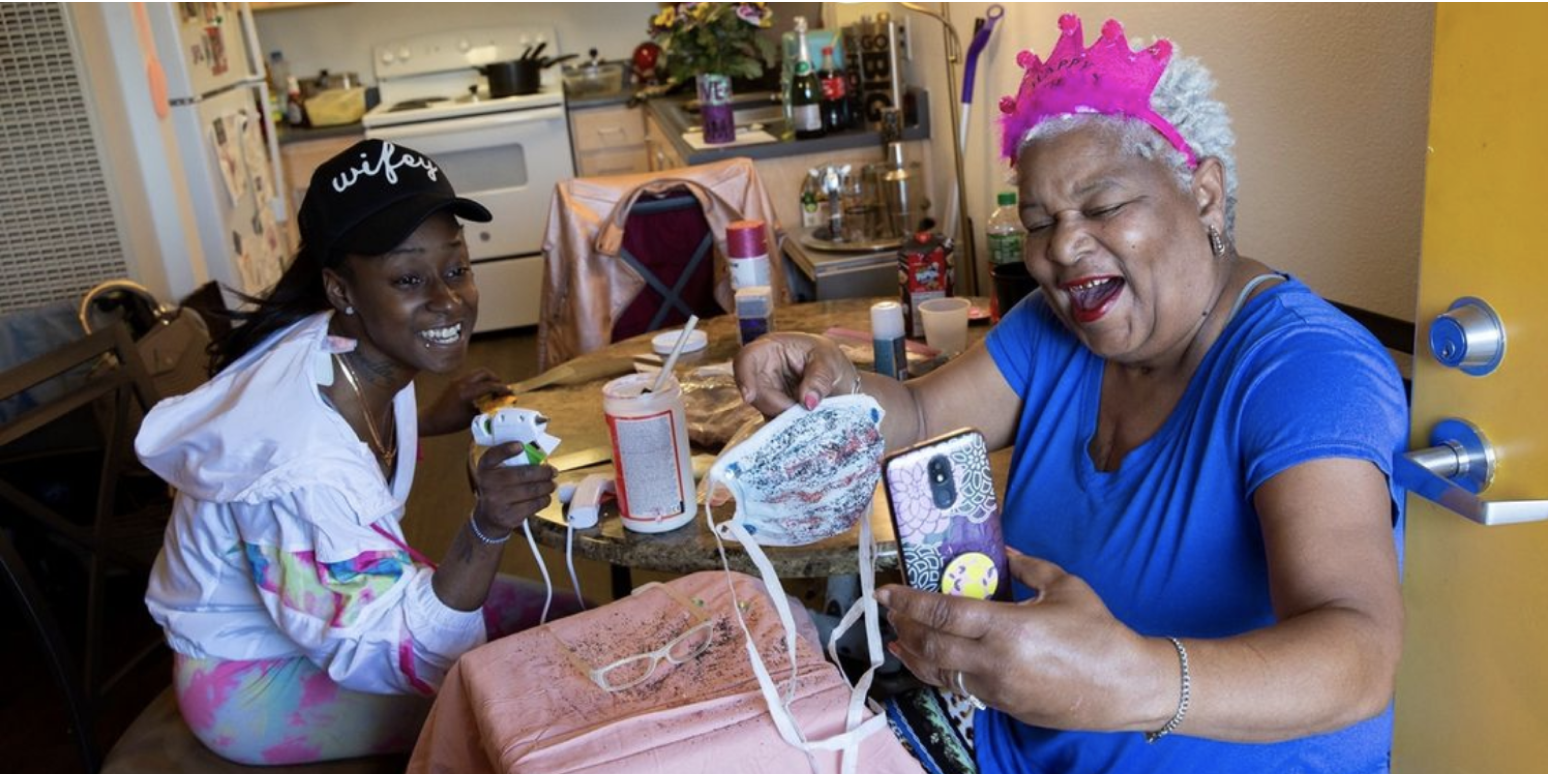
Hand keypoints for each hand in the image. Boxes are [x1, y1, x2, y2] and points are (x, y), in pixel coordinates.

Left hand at [421, 368, 508, 436]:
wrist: (431, 419)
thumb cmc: (450, 422)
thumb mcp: (471, 418)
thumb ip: (485, 410)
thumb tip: (497, 406)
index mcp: (467, 393)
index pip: (489, 385)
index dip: (502, 388)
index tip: (510, 392)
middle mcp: (462, 383)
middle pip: (484, 372)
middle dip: (495, 379)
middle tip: (501, 389)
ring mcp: (457, 380)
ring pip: (477, 372)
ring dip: (487, 378)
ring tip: (492, 389)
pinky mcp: (454, 382)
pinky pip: (471, 376)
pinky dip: (480, 380)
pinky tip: (481, 391)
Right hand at [470, 442, 555, 534]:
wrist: (490, 518)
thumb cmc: (500, 490)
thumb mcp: (498, 473)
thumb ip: (513, 463)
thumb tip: (541, 458)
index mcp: (485, 469)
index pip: (492, 456)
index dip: (506, 449)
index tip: (521, 446)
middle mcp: (488, 484)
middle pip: (522, 474)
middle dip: (543, 472)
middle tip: (552, 471)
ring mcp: (497, 502)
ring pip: (531, 490)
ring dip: (547, 486)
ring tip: (552, 484)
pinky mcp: (508, 516)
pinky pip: (534, 505)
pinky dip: (544, 499)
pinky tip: (546, 496)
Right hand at [733, 332, 857, 415]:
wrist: (835, 376)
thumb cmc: (828, 358)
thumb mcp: (829, 361)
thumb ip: (820, 379)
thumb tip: (808, 403)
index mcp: (770, 348)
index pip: (747, 359)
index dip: (744, 377)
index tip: (749, 397)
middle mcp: (762, 371)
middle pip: (754, 392)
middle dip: (776, 405)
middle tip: (803, 411)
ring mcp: (767, 393)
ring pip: (765, 411)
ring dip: (785, 418)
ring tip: (811, 414)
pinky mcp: (774, 411)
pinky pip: (774, 424)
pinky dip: (790, 426)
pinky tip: (807, 422)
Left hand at [879, 549, 1155, 730]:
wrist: (1125, 686)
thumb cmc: (1099, 634)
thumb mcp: (1064, 586)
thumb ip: (1026, 566)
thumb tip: (1002, 549)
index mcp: (1007, 627)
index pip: (942, 613)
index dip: (907, 601)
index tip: (886, 591)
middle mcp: (995, 661)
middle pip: (930, 644)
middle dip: (902, 626)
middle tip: (889, 611)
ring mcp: (996, 689)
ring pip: (938, 673)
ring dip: (912, 653)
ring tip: (896, 638)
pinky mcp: (1002, 706)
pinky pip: (959, 687)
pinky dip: (937, 672)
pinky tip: (929, 662)